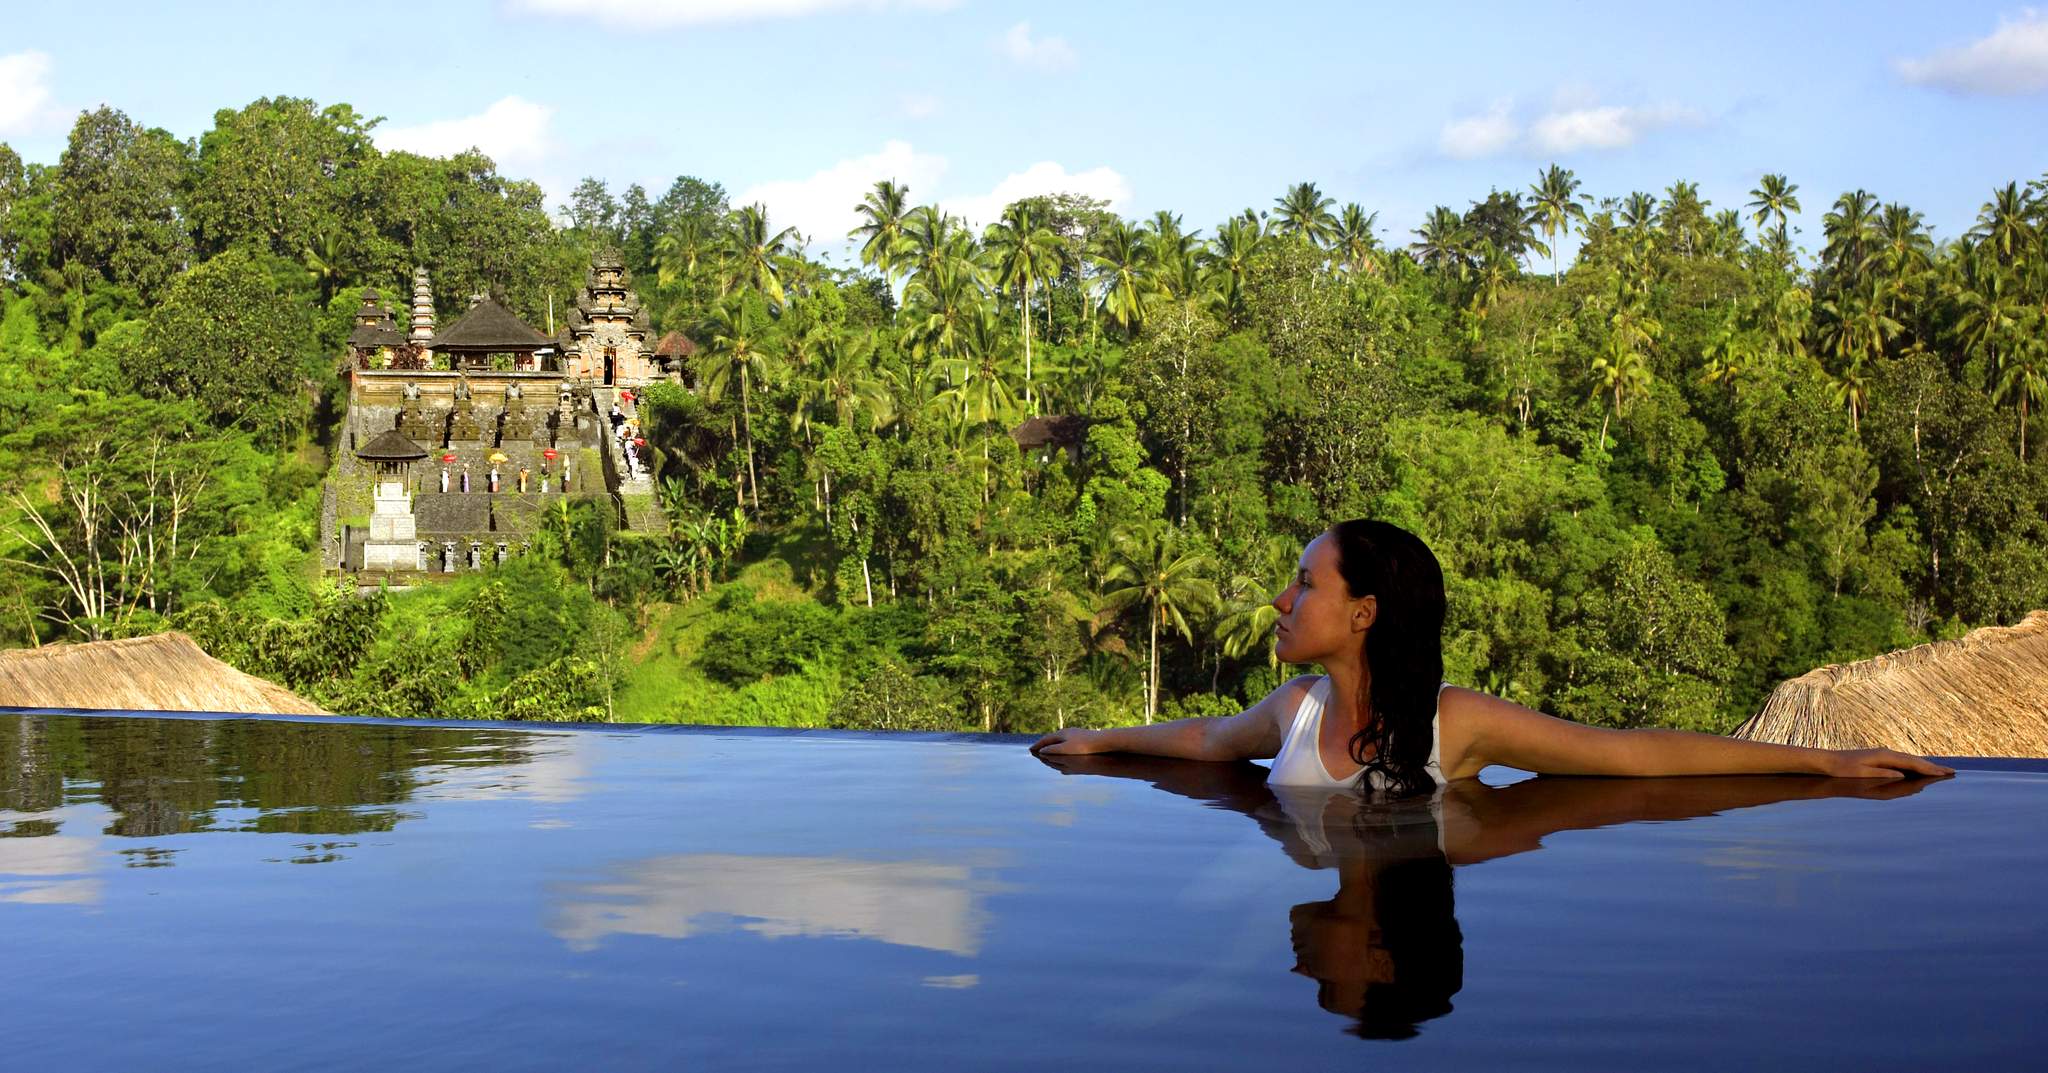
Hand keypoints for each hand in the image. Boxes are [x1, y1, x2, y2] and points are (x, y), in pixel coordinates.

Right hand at [1030, 728, 1108, 755]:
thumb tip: (1042, 751)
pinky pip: (1066, 744)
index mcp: (1061, 734)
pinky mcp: (1081, 739)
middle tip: (1035, 750)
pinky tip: (1063, 751)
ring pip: (1059, 741)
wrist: (1102, 742)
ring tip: (1047, 751)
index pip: (1045, 740)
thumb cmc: (1084, 746)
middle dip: (1043, 745)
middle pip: (1051, 739)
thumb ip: (1053, 750)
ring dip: (1051, 746)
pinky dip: (1060, 748)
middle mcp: (1066, 733)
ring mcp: (1074, 735)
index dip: (1037, 745)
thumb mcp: (1065, 749)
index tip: (1030, 750)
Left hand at [1817, 748, 1954, 779]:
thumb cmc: (1843, 770)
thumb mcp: (1862, 774)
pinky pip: (1902, 763)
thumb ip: (1883, 774)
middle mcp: (1886, 753)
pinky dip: (1914, 766)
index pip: (1912, 763)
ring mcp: (1883, 755)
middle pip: (1914, 761)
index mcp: (1884, 756)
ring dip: (1925, 766)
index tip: (1945, 773)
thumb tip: (1902, 775)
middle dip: (1932, 767)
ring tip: (1941, 771)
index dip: (1929, 769)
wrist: (1828, 761)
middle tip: (1951, 772)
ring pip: (1909, 761)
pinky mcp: (1880, 758)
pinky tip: (1918, 770)